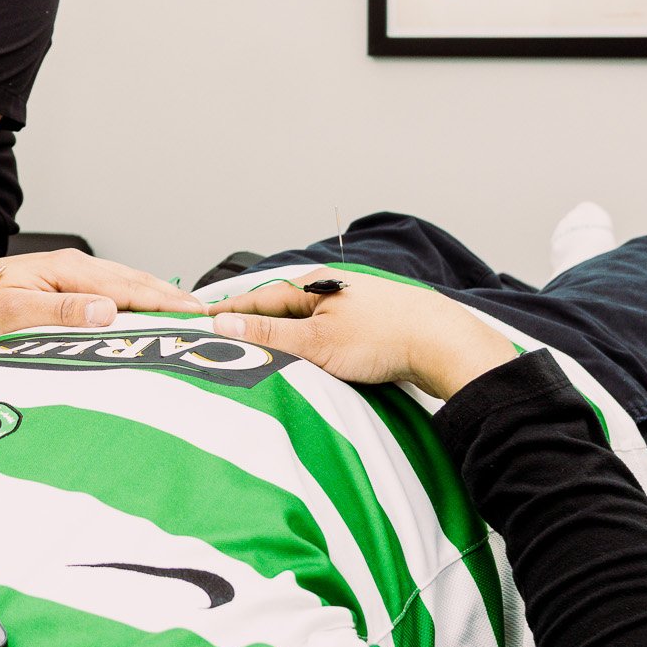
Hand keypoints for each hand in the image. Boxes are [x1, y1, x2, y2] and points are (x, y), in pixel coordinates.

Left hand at [0, 249, 205, 351]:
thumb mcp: (14, 316)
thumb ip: (60, 313)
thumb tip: (108, 310)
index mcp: (69, 270)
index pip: (129, 288)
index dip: (166, 303)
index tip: (197, 317)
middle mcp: (76, 268)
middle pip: (136, 284)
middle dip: (173, 301)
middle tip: (210, 320)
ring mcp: (74, 275)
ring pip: (128, 287)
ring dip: (159, 301)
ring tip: (190, 318)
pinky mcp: (69, 287)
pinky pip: (115, 293)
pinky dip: (139, 303)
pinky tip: (150, 315)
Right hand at [206, 268, 519, 400]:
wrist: (445, 346)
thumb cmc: (382, 339)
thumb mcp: (315, 341)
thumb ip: (268, 334)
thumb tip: (224, 324)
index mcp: (315, 286)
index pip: (259, 298)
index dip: (230, 311)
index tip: (202, 319)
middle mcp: (334, 291)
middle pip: (283, 309)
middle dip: (255, 323)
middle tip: (224, 338)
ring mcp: (355, 307)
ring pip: (308, 323)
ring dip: (285, 337)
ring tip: (261, 353)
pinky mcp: (373, 327)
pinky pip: (329, 336)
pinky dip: (311, 347)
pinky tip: (310, 361)